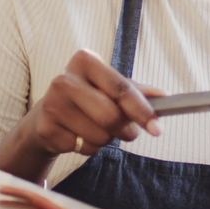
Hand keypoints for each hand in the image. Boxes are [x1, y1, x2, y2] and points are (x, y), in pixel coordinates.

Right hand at [21, 49, 164, 157]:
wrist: (47, 115)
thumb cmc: (86, 97)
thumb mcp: (109, 87)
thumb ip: (136, 91)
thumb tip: (164, 96)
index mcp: (84, 61)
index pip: (120, 88)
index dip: (142, 110)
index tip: (157, 129)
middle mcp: (64, 79)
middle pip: (110, 116)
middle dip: (125, 130)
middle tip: (128, 132)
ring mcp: (52, 104)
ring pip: (99, 136)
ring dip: (106, 140)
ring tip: (97, 129)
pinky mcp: (45, 128)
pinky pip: (83, 147)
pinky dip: (89, 147)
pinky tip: (79, 135)